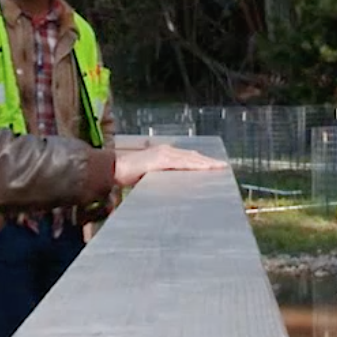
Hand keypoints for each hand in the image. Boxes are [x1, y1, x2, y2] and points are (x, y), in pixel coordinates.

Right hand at [112, 144, 227, 186]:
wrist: (114, 169)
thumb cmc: (129, 174)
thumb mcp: (151, 176)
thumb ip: (163, 177)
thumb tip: (175, 186)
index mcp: (165, 154)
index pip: (188, 157)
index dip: (202, 161)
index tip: (215, 166)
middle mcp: (166, 150)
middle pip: (192, 156)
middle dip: (208, 161)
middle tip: (223, 166)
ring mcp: (163, 154)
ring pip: (189, 158)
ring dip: (204, 163)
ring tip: (217, 167)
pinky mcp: (160, 159)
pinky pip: (180, 163)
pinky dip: (193, 165)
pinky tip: (202, 168)